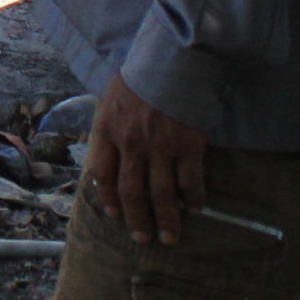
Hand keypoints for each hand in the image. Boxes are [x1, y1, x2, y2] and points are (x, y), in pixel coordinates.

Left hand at [88, 77, 208, 245]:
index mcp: (108, 131)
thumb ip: (109, 128)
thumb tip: (109, 154)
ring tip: (170, 236)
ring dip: (166, 219)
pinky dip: (194, 197)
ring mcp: (161, 147)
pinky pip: (190, 180)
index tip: (116, 216)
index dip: (109, 199)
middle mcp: (132, 144)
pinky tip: (195, 208)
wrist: (173, 60)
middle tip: (143, 239)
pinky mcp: (188, 145)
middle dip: (137, 219)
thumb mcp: (112, 100)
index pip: (103, 175)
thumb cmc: (140, 77)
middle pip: (132, 191)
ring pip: (161, 193)